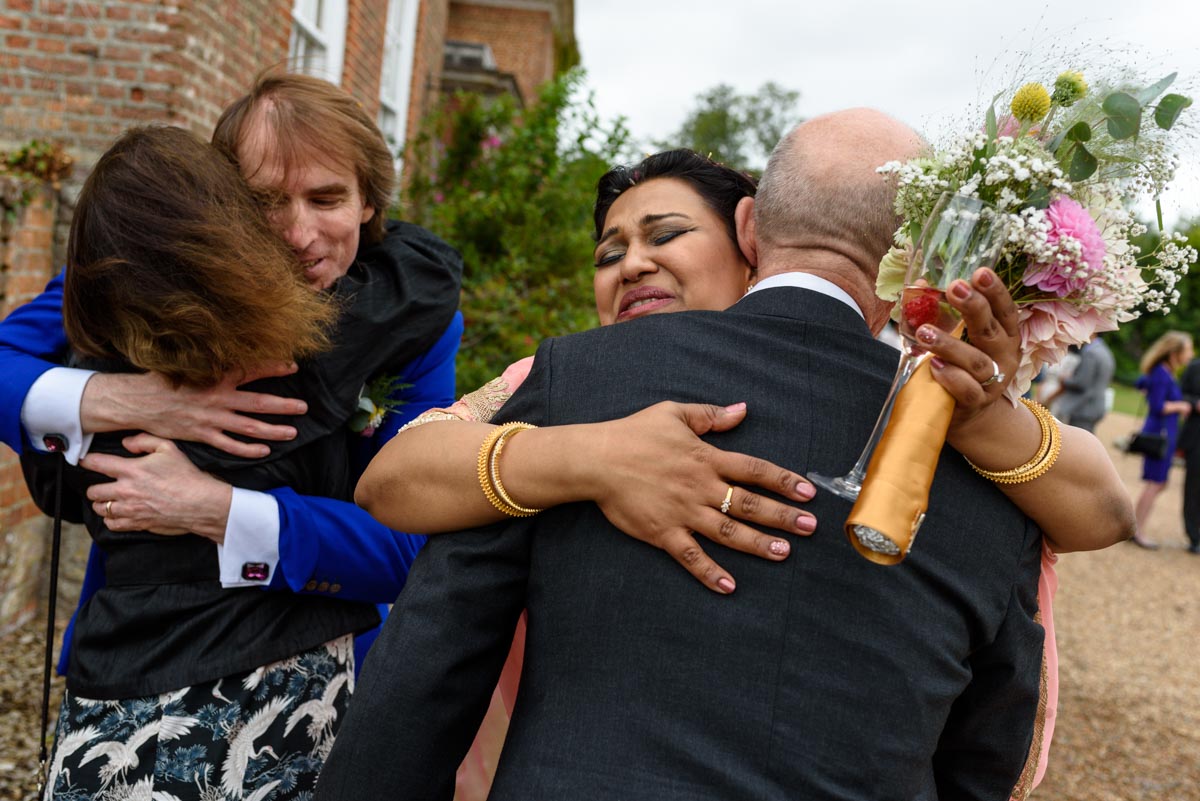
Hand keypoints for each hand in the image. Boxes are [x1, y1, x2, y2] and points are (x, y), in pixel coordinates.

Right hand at [81, 363, 307, 457]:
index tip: (293, 366)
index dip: (273, 368)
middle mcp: (217, 398)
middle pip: (258, 403)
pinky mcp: (202, 435)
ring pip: (249, 427)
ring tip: (293, 432)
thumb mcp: (186, 362)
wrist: (136, 401)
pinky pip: (230, 445)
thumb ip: (209, 358)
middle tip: (304, 407)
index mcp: (214, 376)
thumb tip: (227, 344)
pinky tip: (265, 450)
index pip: (250, 370)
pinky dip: (248, 449)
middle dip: (284, 406)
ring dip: (273, 430)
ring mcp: (211, 419)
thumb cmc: (162, 378)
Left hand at [82, 434, 232, 540]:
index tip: (84, 461)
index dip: (87, 461)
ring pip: (100, 508)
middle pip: (93, 491)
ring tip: (109, 500)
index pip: (98, 464)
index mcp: (131, 470)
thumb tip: (126, 443)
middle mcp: (126, 490)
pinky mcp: (137, 523)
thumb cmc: (186, 476)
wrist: (199, 503)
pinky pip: (112, 524)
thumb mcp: (169, 448)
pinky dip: (111, 519)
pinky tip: (118, 514)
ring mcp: (130, 509)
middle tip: (102, 485)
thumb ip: (145, 441)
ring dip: (102, 504)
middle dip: (95, 487)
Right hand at [587, 401, 816, 593]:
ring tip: (784, 552)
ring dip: (758, 543)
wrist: (596, 460)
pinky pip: (692, 557)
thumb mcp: (673, 413)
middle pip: (749, 503)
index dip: (784, 481)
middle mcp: (700, 487)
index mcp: (706, 458)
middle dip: (782, 516)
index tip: (808, 493)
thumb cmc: (633, 433)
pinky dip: (710, 573)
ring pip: (728, 531)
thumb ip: (710, 415)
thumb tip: (743, 410)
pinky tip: (730, 586)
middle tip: (810, 527)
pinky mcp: (664, 533)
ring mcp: (683, 512)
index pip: (754, 470)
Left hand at [913, 267, 1020, 430]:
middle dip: (974, 307)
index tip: (980, 272)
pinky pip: (967, 389)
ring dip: (949, 344)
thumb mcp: (958, 337)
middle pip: (991, 329)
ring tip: (924, 332)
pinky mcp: (978, 403)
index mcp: (1004, 333)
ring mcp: (994, 381)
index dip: (995, 291)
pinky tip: (935, 367)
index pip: (1004, 308)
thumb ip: (942, 311)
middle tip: (955, 288)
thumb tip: (920, 282)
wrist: (969, 413)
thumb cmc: (962, 366)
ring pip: (976, 361)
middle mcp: (1004, 355)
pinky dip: (951, 377)